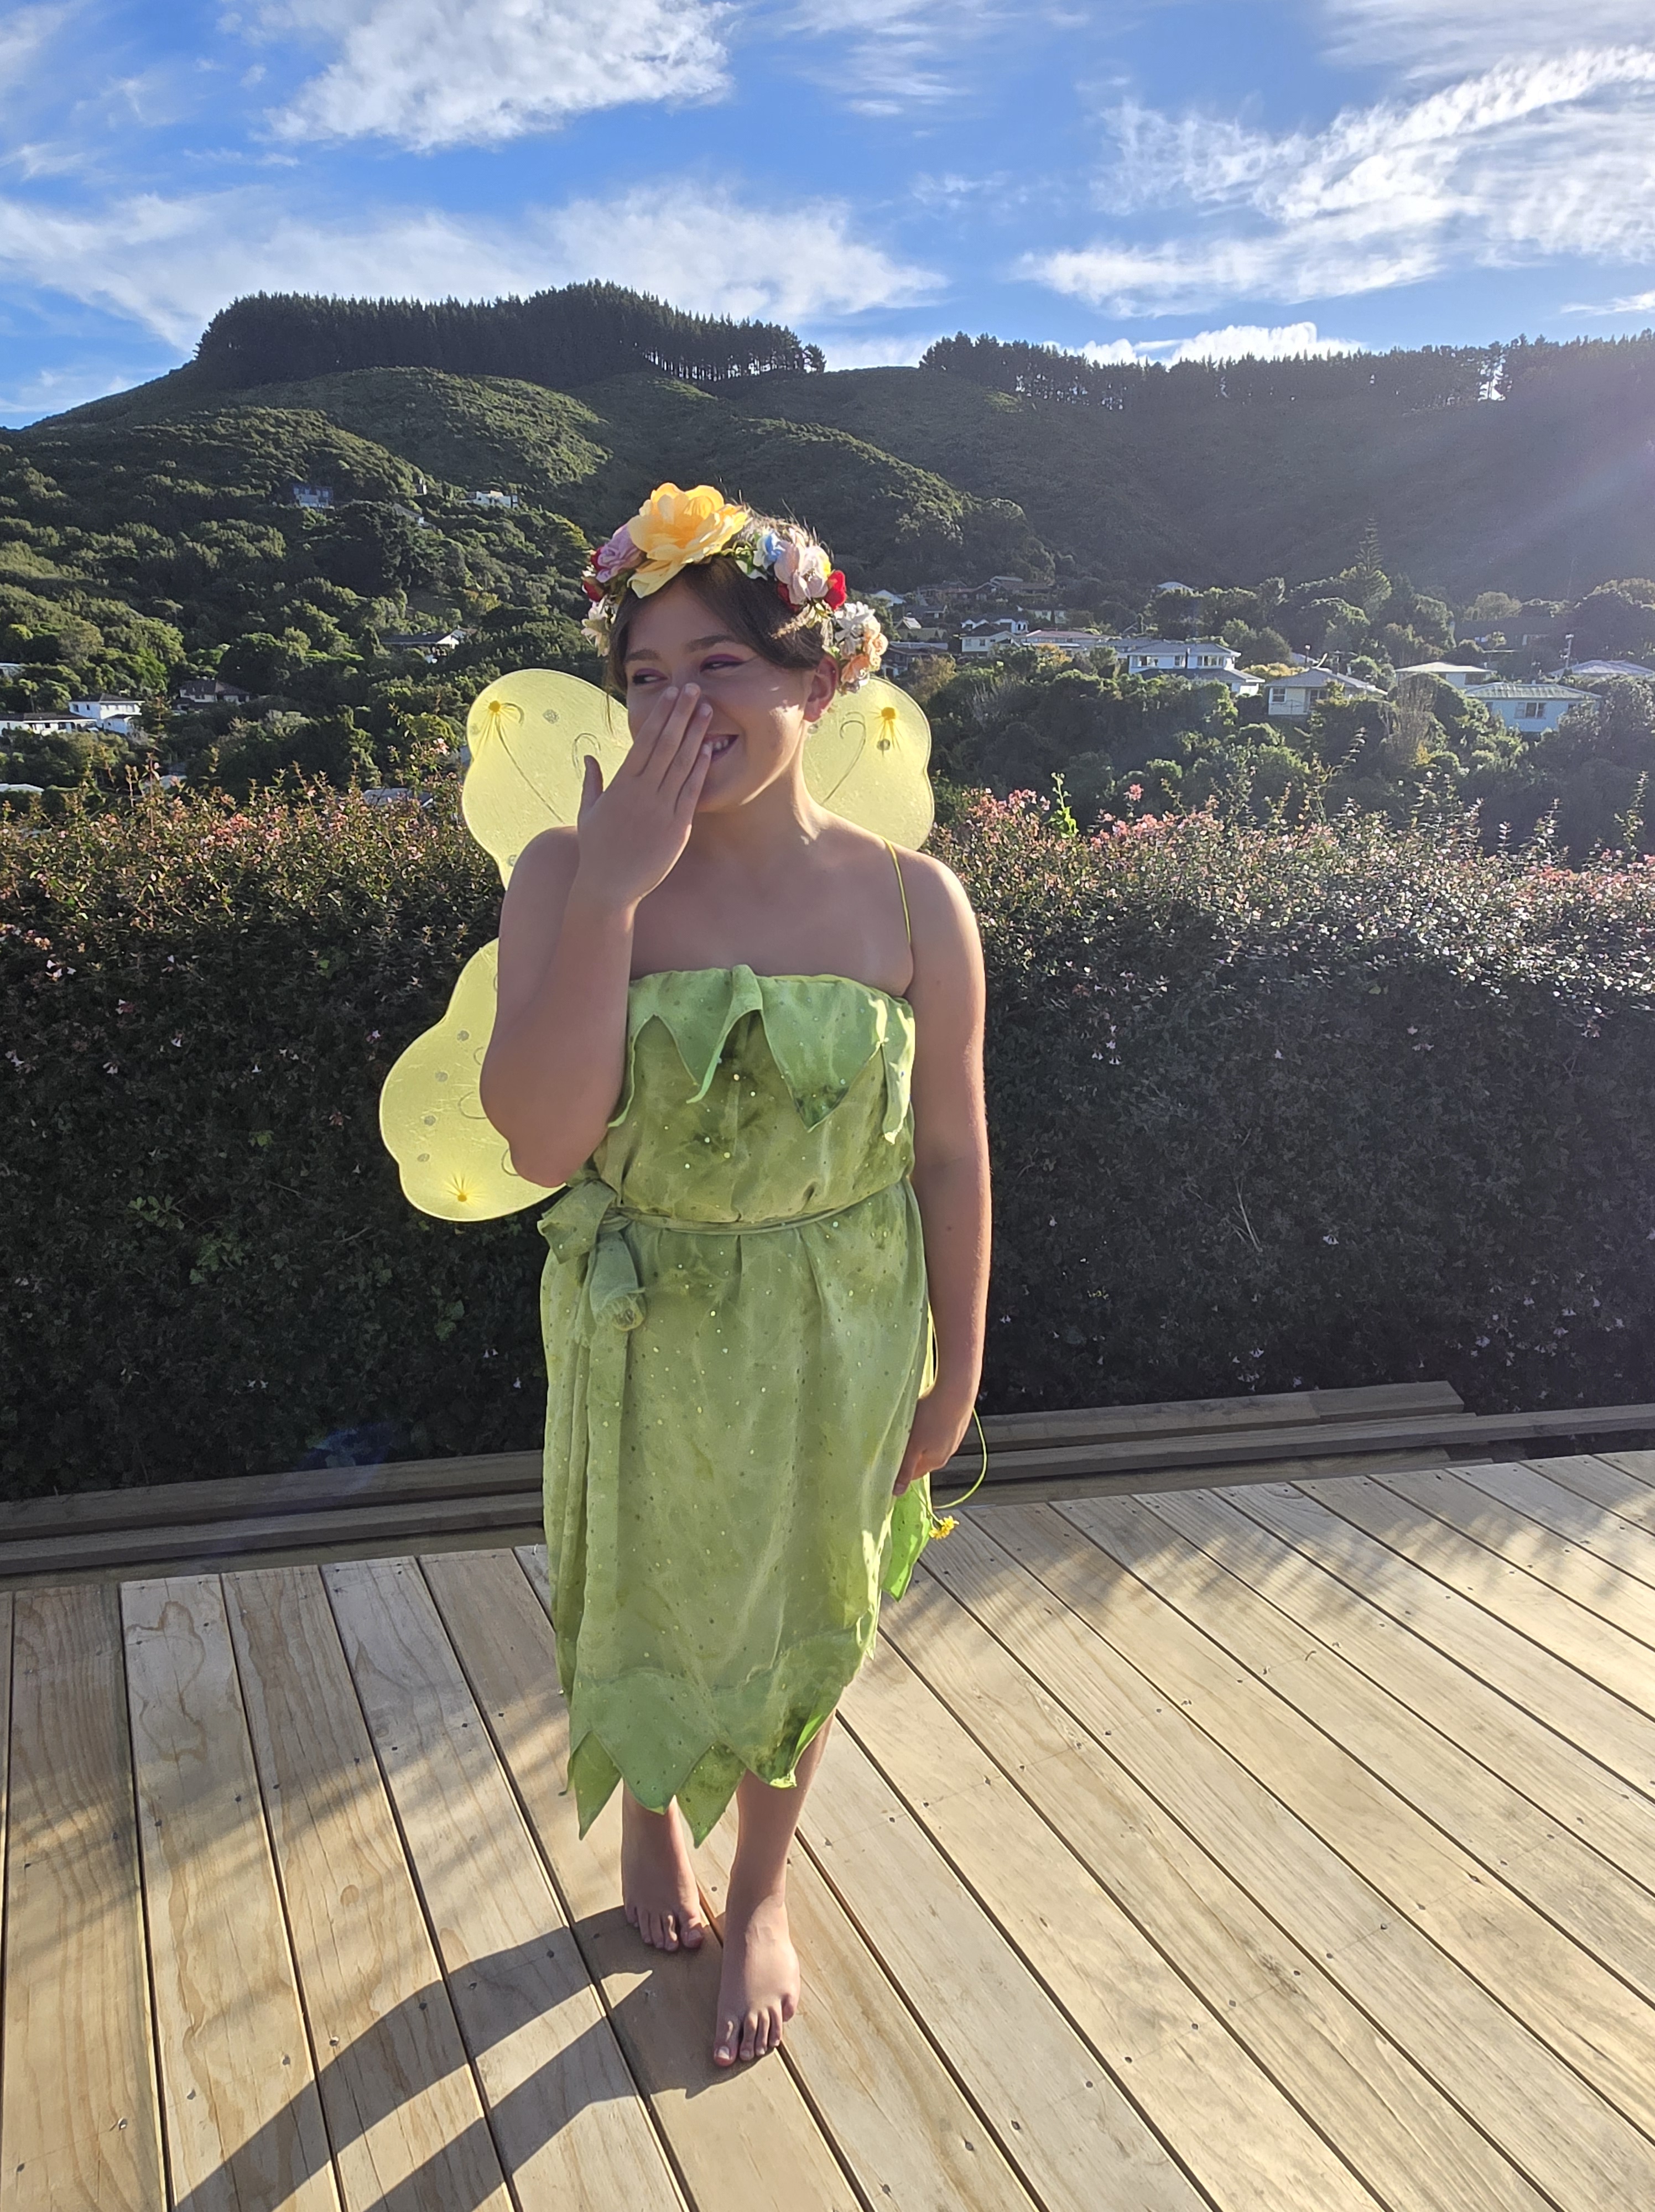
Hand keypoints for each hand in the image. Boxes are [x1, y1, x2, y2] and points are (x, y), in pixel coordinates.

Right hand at [573, 682, 715, 910]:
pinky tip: (708, 748)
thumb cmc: (597, 850)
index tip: (671, 695)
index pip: (644, 741)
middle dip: (681, 715)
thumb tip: (590, 757)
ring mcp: (661, 809)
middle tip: (694, 689)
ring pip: (681, 764)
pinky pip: (691, 792)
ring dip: (695, 734)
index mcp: (621, 785)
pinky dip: (700, 769)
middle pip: (666, 745)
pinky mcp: (677, 828)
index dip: (660, 716)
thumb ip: (592, 782)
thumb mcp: (588, 812)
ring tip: (707, 710)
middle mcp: (642, 793)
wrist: (609, 886)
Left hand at [893, 1385, 976, 1496]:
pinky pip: (938, 1433)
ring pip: (930, 1445)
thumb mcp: (913, 1445)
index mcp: (935, 1462)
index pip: (913, 1475)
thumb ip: (905, 1469)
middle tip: (896, 1441)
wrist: (956, 1393)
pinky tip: (925, 1417)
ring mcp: (952, 1440)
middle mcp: (946, 1454)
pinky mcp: (955, 1425)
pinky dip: (929, 1429)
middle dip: (909, 1455)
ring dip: (919, 1441)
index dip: (900, 1471)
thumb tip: (897, 1492)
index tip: (887, 1462)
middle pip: (921, 1460)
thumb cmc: (931, 1418)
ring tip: (910, 1427)